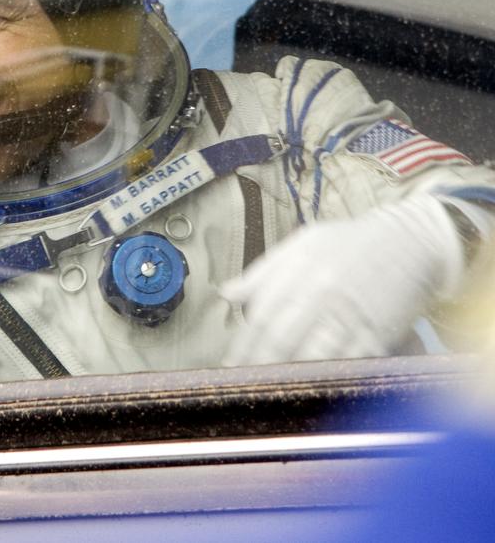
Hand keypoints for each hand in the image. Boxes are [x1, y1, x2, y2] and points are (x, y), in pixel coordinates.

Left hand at [221, 194, 463, 365]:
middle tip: (245, 387)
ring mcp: (349, 315)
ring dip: (291, 378)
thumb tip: (226, 294)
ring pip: (313, 356)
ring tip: (274, 394)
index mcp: (296, 272)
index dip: (242, 348)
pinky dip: (330, 378)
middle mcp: (319, 294)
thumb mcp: (301, 244)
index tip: (229, 367)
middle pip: (281, 341)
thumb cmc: (349, 242)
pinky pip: (349, 363)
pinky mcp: (378, 332)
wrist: (410, 240)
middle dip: (260, 368)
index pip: (259, 318)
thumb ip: (262, 272)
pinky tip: (315, 389)